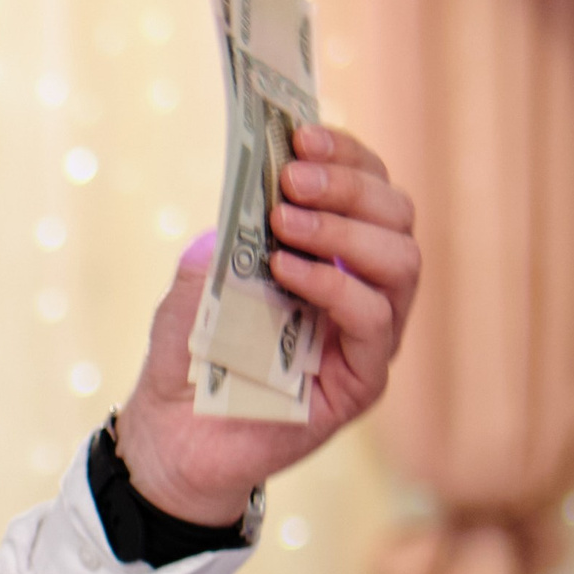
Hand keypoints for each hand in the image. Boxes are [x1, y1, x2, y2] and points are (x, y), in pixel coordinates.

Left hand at [114, 123, 419, 526]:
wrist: (171, 438)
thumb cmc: (188, 358)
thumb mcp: (192, 289)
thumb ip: (220, 246)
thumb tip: (239, 206)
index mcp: (334, 256)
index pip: (369, 190)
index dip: (347, 157)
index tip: (303, 135)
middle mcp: (363, 291)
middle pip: (397, 217)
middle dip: (350, 186)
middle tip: (294, 178)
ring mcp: (368, 338)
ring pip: (401, 262)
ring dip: (345, 230)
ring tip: (287, 222)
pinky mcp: (361, 382)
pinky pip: (373, 321)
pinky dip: (334, 286)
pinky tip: (287, 272)